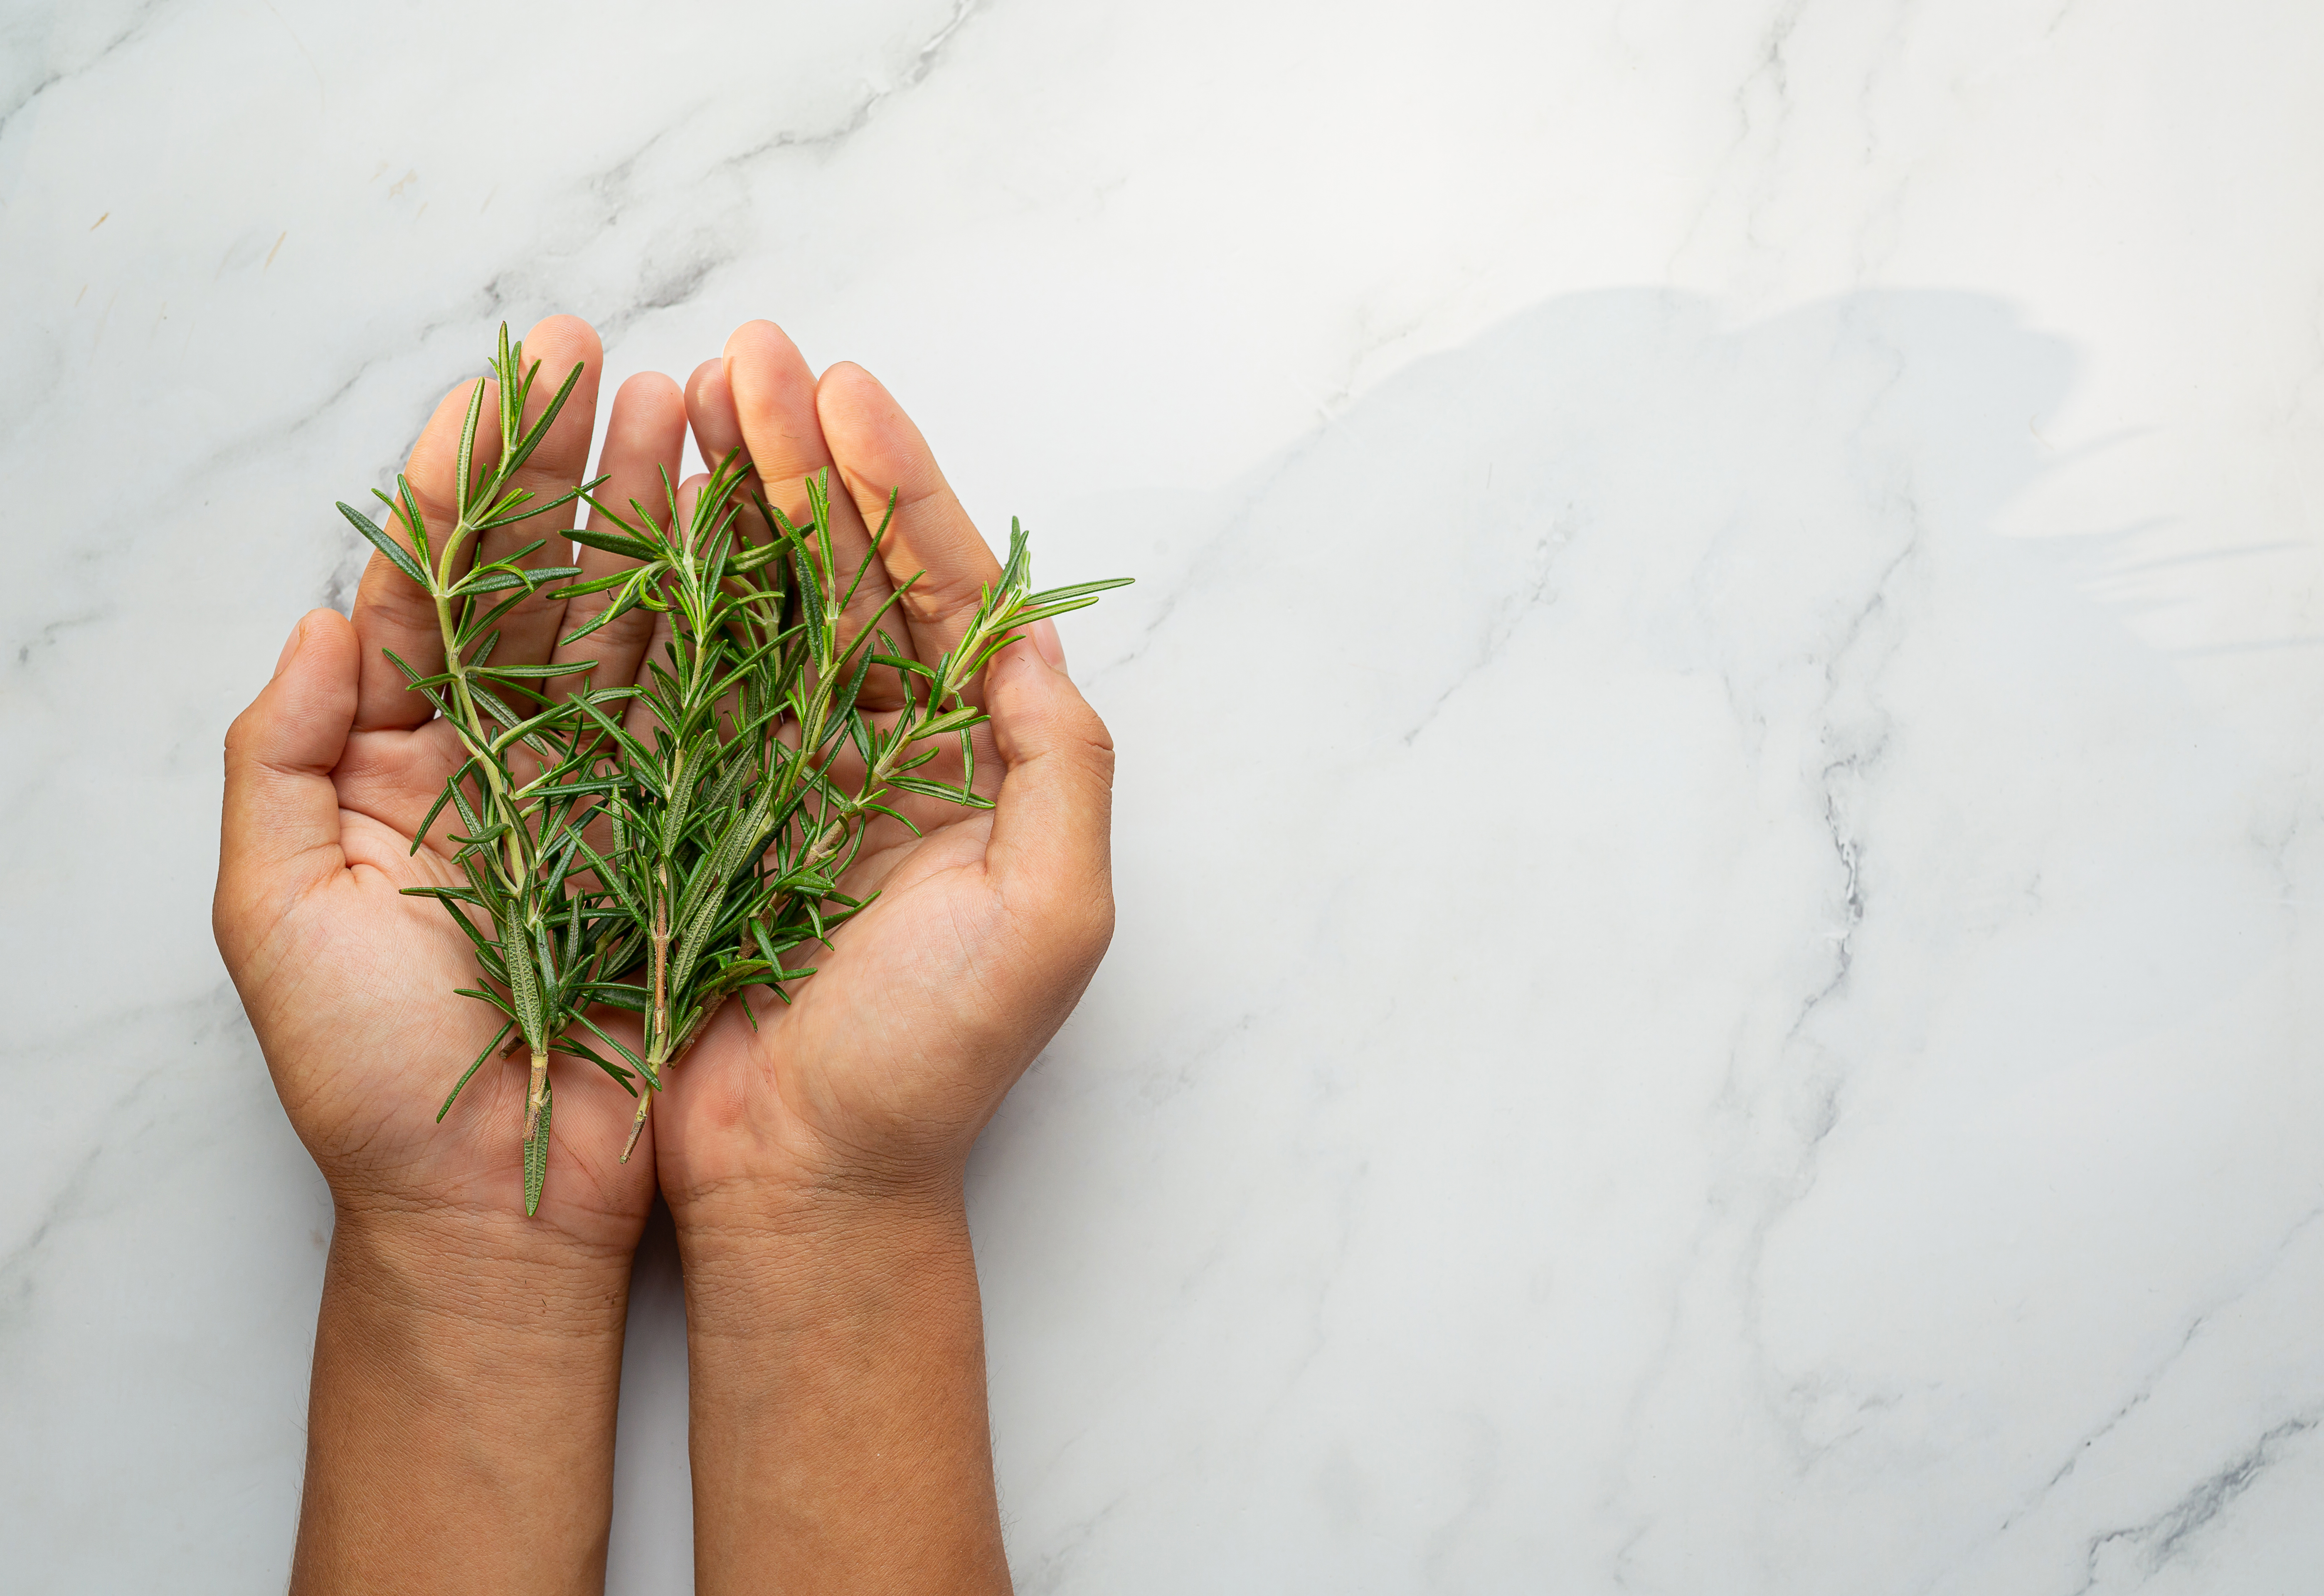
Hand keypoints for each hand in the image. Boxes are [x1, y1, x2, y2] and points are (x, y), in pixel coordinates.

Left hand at [216, 315, 689, 1250]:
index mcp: (397, 759)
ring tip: (697, 406)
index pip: (428, 587)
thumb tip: (322, 619)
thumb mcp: (276, 917)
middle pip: (540, 582)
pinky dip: (731, 626)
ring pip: (635, 627)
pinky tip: (754, 534)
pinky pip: (708, 714)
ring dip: (660, 516)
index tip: (504, 379)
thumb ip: (279, 759)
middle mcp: (507, 757)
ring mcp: (606, 792)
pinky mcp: (688, 839)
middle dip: (571, 465)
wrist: (501, 1207)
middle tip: (609, 357)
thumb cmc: (373, 1082)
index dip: (463, 480)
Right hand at [646, 323, 1117, 1593]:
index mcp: (975, 760)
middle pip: (846, 574)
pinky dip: (667, 592)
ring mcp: (787, 772)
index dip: (894, 490)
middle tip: (750, 358)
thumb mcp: (1048, 916)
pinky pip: (685, 678)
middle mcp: (887, 750)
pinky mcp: (699, 807)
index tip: (841, 394)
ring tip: (696, 392)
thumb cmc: (931, 1065)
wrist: (806, 1179)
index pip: (938, 593)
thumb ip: (1063, 767)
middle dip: (803, 462)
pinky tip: (642, 508)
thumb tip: (1040, 641)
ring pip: (761, 603)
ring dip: (733, 499)